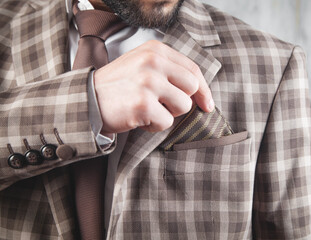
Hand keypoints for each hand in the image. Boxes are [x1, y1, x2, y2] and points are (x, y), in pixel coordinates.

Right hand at [93, 40, 214, 133]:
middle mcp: (153, 62)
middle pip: (192, 88)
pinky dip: (154, 126)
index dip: (203, 90)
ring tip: (148, 109)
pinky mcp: (143, 104)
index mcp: (155, 50)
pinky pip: (166, 122)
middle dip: (182, 102)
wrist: (86, 99)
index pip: (193, 70)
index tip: (207, 104)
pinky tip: (139, 118)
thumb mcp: (143, 65)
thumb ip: (170, 70)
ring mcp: (148, 82)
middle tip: (162, 104)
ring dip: (168, 114)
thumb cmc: (118, 85)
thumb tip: (201, 92)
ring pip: (183, 106)